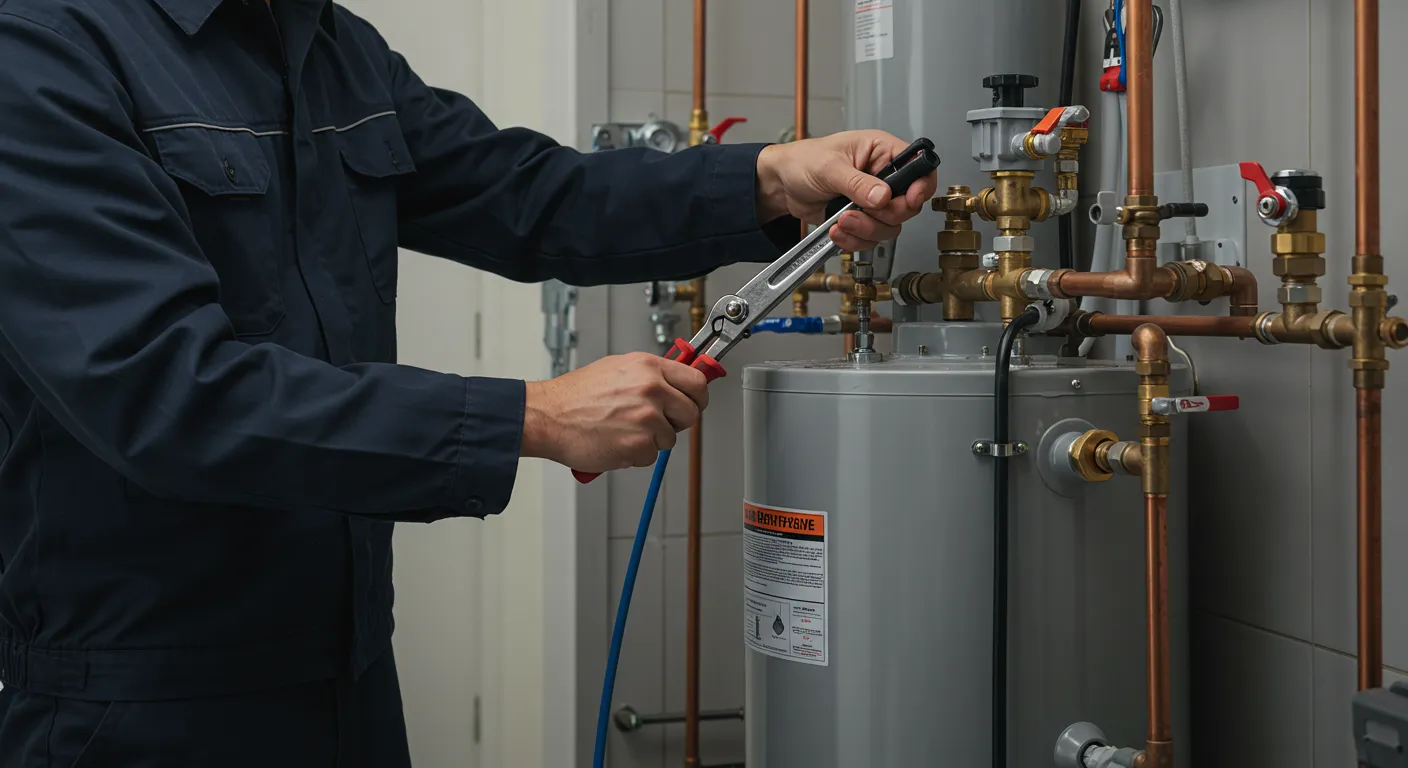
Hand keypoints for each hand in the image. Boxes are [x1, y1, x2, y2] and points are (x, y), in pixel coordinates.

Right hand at [521, 353, 709, 471]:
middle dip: (677, 422)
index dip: (698, 397)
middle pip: (691, 412)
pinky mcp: (638, 444)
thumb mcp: (617, 369)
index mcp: (648, 367)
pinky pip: (651, 456)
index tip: (694, 402)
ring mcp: (647, 418)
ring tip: (624, 430)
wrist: (547, 417)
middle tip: (657, 423)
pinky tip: (616, 442)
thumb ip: (650, 375)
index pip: (697, 381)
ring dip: (652, 440)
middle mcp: (652, 389)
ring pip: (670, 438)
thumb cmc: (575, 396)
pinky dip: (635, 455)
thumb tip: (675, 384)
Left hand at [755, 130, 938, 251]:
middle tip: (861, 212)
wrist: (781, 185)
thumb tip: (882, 196)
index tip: (908, 200)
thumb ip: (857, 183)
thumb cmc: (803, 161)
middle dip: (884, 215)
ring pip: (890, 226)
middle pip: (908, 206)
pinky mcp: (862, 219)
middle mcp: (883, 176)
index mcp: (882, 151)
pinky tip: (837, 231)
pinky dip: (854, 240)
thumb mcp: (829, 167)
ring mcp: (873, 200)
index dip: (920, 186)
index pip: (919, 167)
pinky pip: (871, 238)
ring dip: (866, 230)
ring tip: (841, 221)